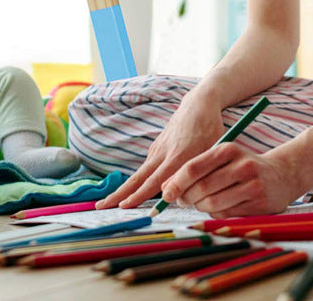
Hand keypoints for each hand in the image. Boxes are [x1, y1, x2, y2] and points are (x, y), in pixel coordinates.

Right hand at [96, 98, 224, 209]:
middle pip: (138, 178)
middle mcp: (162, 153)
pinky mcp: (156, 147)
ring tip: (108, 202)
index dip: (139, 195)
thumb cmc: (211, 130)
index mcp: (178, 156)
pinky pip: (146, 168)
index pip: (155, 181)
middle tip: (100, 206)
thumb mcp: (212, 153)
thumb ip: (197, 175)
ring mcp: (157, 149)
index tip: (124, 207)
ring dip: (123, 189)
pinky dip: (135, 182)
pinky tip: (128, 193)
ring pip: (139, 174)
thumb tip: (177, 197)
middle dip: (118, 194)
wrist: (198, 105)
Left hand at [161, 142, 294, 216]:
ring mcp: (253, 184)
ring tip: (197, 203)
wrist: (281, 174)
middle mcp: (241, 165)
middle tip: (181, 201)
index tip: (165, 193)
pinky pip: (228, 213)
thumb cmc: (242, 166)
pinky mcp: (260, 202)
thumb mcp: (222, 158)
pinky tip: (217, 207)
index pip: (193, 167)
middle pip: (202, 187)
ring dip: (200, 207)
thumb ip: (198, 168)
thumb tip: (167, 186)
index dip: (176, 182)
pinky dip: (216, 213)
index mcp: (227, 149)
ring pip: (213, 203)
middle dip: (187, 197)